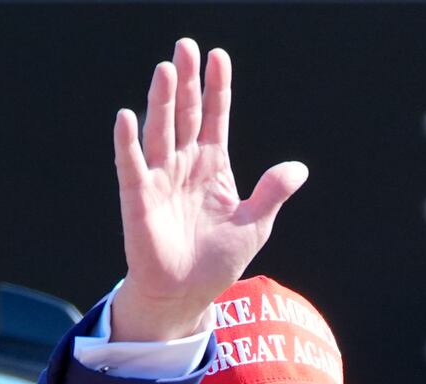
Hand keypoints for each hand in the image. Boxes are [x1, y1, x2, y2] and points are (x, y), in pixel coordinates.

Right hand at [110, 39, 307, 341]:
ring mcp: (160, 179)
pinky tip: (126, 117)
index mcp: (212, 165)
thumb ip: (272, 193)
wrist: (187, 295)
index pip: (214, 116)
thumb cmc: (218, 260)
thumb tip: (299, 168)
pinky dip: (127, 143)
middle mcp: (184, 165)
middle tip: (184, 46)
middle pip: (185, 114)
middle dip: (186, 82)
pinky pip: (131, 166)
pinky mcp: (138, 199)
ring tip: (164, 70)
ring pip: (160, 132)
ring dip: (161, 102)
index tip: (217, 55)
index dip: (216, 87)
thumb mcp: (255, 224)